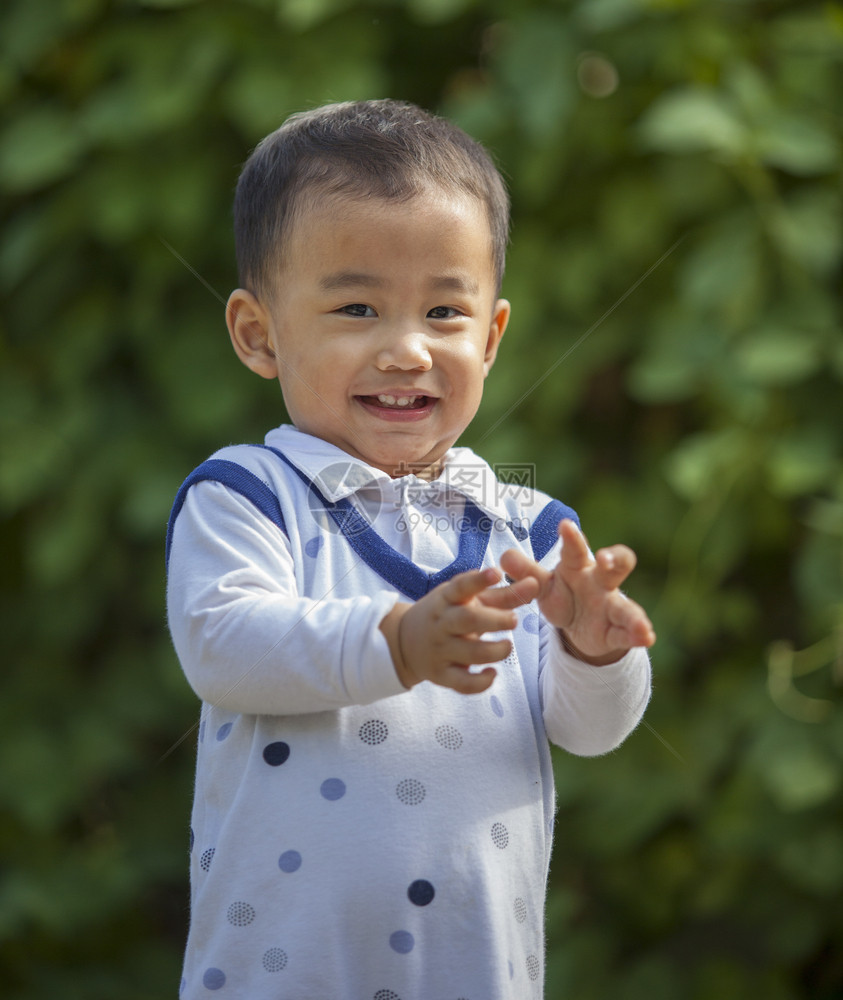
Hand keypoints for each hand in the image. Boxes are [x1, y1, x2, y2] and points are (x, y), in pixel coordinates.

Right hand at [380, 568, 537, 693]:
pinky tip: (492, 672)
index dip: (478, 580)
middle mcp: (442, 623)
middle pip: (467, 619)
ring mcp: (440, 650)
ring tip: (507, 646)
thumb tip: (535, 583)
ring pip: (470, 653)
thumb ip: (503, 594)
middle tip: (514, 620)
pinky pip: (463, 683)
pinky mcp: (441, 675)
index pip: (461, 587)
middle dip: (495, 620)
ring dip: (496, 651)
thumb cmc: (448, 615)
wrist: (405, 643)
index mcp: (446, 599)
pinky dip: (482, 682)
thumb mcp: (468, 600)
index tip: (496, 573)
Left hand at [499, 519, 655, 664]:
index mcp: (578, 566)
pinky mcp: (616, 631)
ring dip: (634, 615)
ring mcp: (610, 606)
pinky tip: (647, 638)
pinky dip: (636, 636)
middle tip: (606, 560)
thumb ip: (525, 571)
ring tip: (642, 626)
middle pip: (616, 566)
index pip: (577, 549)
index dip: (572, 537)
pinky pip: (626, 634)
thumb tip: (503, 557)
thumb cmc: (561, 594)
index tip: (565, 525)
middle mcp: (600, 582)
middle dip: (614, 560)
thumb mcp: (540, 584)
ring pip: (626, 607)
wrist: (579, 627)